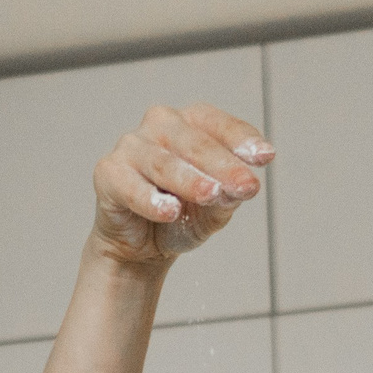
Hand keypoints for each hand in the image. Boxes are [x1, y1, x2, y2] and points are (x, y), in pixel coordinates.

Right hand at [89, 103, 271, 268]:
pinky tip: (169, 211)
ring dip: (189, 180)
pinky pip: (130, 185)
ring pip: (164, 162)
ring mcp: (131, 146)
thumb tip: (241, 188)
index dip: (242, 139)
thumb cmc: (179, 216)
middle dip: (222, 165)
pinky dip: (150, 199)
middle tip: (245, 186)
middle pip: (194, 142)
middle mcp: (160, 126)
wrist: (140, 247)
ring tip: (212, 194)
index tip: (265, 157)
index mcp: (190, 124)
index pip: (218, 124)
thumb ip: (228, 197)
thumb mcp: (213, 211)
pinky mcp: (108, 173)